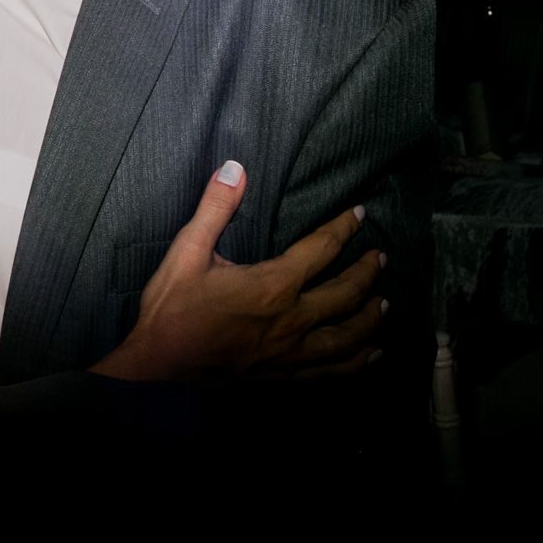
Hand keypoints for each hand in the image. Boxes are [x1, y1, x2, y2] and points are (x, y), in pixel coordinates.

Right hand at [91, 160, 384, 382]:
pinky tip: (370, 356)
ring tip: (385, 304)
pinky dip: (356, 362)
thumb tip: (235, 168)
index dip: (343, 228)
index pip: (321, 249)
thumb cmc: (171, 307)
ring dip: (370, 318)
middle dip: (367, 272)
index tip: (359, 213)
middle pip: (346, 293)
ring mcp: (290, 352)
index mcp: (273, 285)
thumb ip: (215, 208)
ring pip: (347, 336)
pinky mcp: (283, 374)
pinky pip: (331, 371)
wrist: (157, 364)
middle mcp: (291, 319)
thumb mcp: (187, 250)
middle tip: (381, 257)